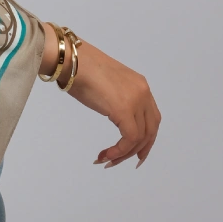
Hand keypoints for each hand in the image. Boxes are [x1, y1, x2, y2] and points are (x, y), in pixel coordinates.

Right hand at [39, 23, 160, 166]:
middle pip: (150, 130)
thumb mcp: (107, 84)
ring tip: (106, 160)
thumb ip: (116, 97)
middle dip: (138, 150)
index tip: (134, 152)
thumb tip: (113, 110)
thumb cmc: (80, 67)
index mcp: (140, 85)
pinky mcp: (124, 109)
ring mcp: (135, 100)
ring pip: (140, 137)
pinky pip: (129, 138)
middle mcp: (143, 92)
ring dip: (124, 153)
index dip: (146, 138)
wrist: (71, 59)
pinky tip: (106, 155)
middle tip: (123, 162)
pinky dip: (120, 151)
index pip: (151, 118)